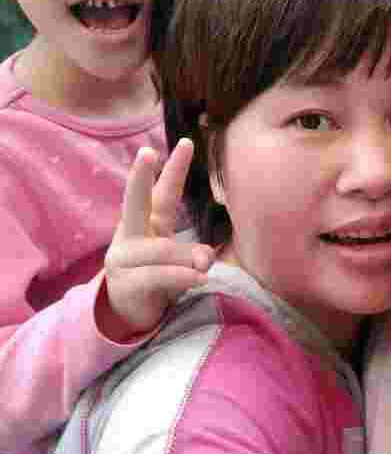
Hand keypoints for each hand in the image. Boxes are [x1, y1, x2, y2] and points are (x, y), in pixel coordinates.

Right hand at [99, 139, 213, 341]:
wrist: (128, 311)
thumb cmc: (157, 277)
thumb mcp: (179, 262)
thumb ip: (194, 255)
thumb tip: (204, 259)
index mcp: (146, 222)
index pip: (162, 192)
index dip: (174, 169)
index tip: (188, 142)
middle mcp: (130, 234)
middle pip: (135, 202)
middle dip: (140, 177)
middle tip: (147, 153)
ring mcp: (123, 258)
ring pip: (160, 250)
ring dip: (187, 258)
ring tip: (204, 264)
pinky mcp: (126, 283)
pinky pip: (158, 275)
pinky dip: (183, 276)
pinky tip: (200, 278)